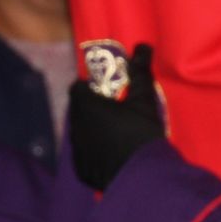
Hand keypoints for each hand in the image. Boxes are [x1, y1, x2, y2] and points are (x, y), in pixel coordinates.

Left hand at [68, 43, 163, 190]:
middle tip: (113, 110)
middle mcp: (76, 127)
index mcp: (86, 107)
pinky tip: (112, 154)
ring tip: (114, 133)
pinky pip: (84, 155)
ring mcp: (77, 151)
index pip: (76, 89)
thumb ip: (140, 72)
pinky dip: (94, 151)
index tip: (105, 90)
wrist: (142, 176)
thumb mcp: (144, 100)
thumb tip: (142, 45)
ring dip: (92, 129)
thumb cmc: (141, 132)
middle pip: (77, 111)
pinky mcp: (82, 170)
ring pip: (79, 133)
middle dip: (90, 108)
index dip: (88, 87)